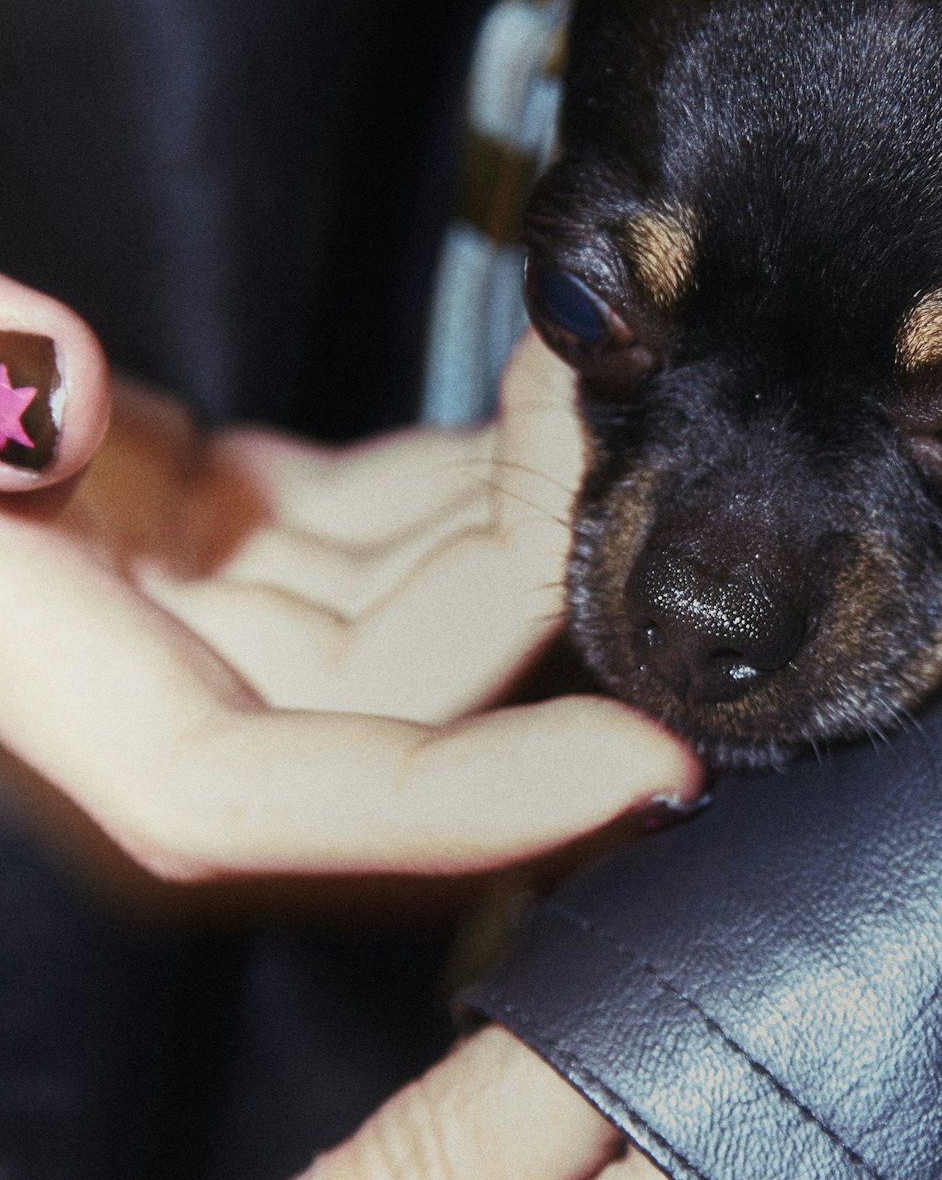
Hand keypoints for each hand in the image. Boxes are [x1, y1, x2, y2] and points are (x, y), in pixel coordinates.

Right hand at [0, 283, 698, 878]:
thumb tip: (57, 380)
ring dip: (517, 503)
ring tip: (605, 378)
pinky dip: (459, 468)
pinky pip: (367, 525)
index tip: (644, 766)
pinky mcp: (195, 522)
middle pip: (397, 685)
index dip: (473, 802)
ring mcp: (173, 601)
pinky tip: (537, 394)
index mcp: (45, 681)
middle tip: (635, 435)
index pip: (289, 800)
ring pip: (405, 601)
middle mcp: (129, 673)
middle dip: (537, 574)